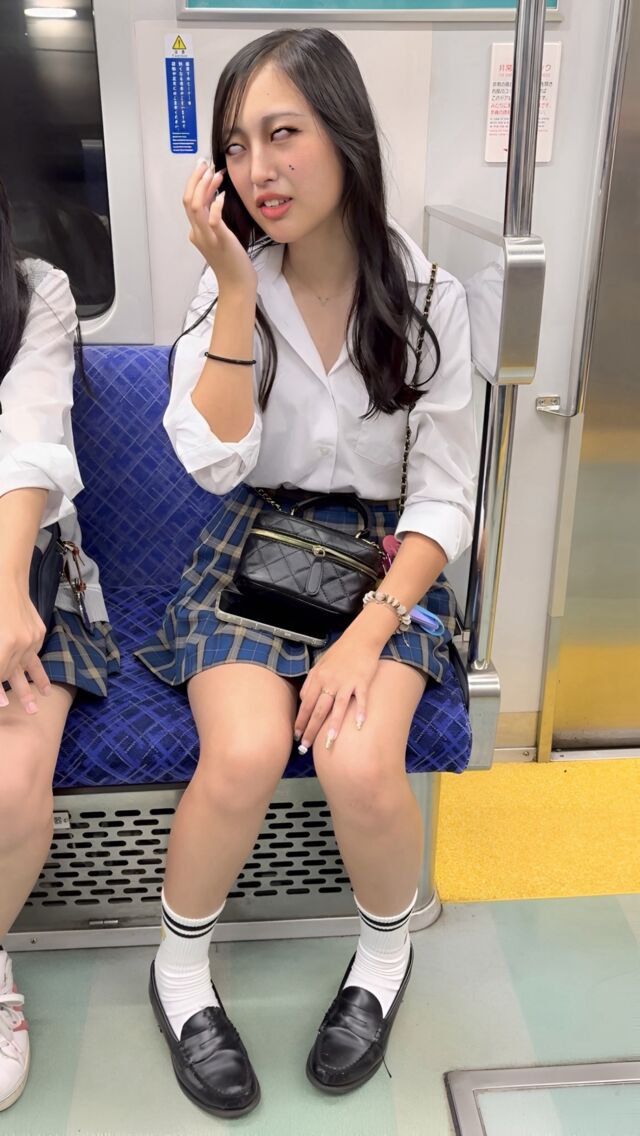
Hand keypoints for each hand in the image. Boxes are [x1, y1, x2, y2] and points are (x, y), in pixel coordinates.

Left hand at [0, 581, 50, 712]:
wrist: (5, 574)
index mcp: (2, 645)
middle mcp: (18, 645)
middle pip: (9, 675)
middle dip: (5, 693)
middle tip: (5, 708)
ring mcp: (31, 638)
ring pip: (28, 670)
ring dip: (29, 690)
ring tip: (34, 708)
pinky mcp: (37, 632)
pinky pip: (35, 655)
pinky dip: (36, 670)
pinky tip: (42, 685)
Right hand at [183, 160, 256, 293]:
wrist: (237, 285)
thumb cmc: (232, 263)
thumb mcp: (219, 239)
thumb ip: (213, 223)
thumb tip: (214, 203)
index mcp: (196, 232)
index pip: (188, 202)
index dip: (195, 183)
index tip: (205, 170)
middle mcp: (198, 234)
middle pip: (188, 200)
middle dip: (195, 179)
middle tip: (205, 164)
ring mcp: (207, 238)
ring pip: (196, 207)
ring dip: (204, 187)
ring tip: (215, 174)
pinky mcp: (220, 241)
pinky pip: (212, 220)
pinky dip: (215, 205)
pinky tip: (223, 196)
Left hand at [294, 630, 380, 752]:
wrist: (360, 638)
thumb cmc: (340, 653)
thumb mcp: (320, 665)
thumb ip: (312, 682)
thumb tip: (305, 701)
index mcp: (317, 677)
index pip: (306, 704)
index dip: (300, 721)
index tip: (297, 735)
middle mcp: (329, 681)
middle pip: (318, 710)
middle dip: (310, 730)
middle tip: (305, 746)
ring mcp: (346, 682)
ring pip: (337, 708)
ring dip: (332, 726)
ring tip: (328, 743)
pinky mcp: (362, 681)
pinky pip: (360, 699)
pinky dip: (360, 712)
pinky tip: (358, 725)